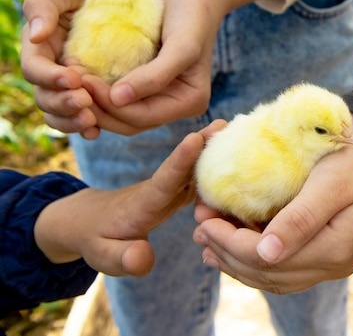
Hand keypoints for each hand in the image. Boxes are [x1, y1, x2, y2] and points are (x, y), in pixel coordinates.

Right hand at [20, 0, 101, 137]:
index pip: (35, 69)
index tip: (74, 79)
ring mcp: (69, 82)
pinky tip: (97, 131)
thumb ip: (44, 4)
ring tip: (91, 124)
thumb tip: (36, 34)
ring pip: (58, 112)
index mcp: (40, 45)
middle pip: (44, 96)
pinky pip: (80, 114)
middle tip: (85, 105)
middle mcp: (51, 68)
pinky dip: (84, 126)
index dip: (50, 78)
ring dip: (71, 121)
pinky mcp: (89, 90)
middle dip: (62, 104)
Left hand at [34, 119, 226, 275]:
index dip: (180, 160)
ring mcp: (169, 188)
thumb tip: (143, 257)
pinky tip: (232, 153)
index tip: (194, 138)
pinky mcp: (176, 190)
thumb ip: (124, 258)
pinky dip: (214, 164)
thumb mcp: (103, 256)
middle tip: (226, 124)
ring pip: (194, 167)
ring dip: (213, 149)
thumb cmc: (97, 240)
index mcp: (144, 203)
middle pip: (185, 165)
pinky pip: (197, 176)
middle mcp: (159, 189)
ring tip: (236, 130)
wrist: (88, 221)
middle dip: (205, 144)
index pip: (164, 180)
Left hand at [83, 0, 285, 135]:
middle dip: (100, 109)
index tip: (85, 81)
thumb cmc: (192, 16)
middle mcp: (175, 105)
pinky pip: (119, 97)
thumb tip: (119, 99)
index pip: (143, 117)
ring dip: (96, 102)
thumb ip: (155, 76)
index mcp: (190, 102)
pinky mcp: (146, 84)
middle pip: (130, 122)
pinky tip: (82, 74)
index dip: (112, 106)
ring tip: (73, 79)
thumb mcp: (181, 45)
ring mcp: (161, 96)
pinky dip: (100, 90)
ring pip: (121, 114)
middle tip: (72, 83)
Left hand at [193, 130, 352, 293]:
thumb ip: (299, 218)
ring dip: (238, 261)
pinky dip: (258, 261)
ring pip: (274, 276)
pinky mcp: (331, 254)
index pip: (265, 259)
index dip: (228, 242)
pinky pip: (287, 268)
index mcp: (330, 249)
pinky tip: (241, 248)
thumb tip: (264, 253)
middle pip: (265, 273)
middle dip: (226, 252)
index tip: (203, 219)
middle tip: (196, 229)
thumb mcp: (332, 183)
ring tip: (209, 243)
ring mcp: (332, 264)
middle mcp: (330, 265)